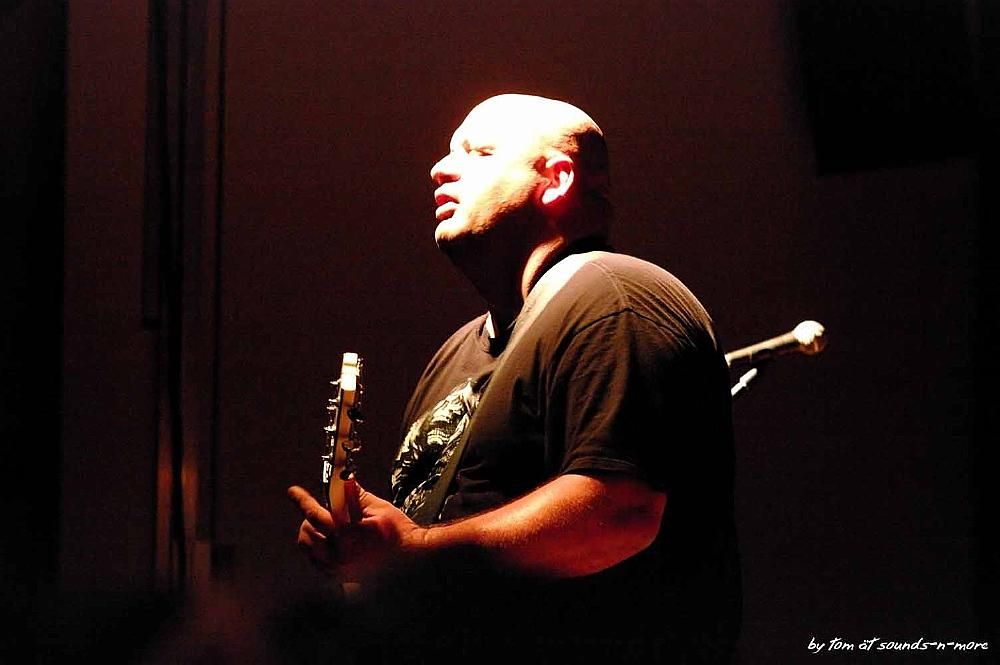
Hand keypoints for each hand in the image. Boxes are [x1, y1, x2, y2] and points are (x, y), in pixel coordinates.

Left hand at [287, 479, 427, 582]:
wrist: (410, 559)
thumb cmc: (397, 533)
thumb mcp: (378, 508)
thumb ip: (354, 494)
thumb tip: (341, 479)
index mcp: (349, 534)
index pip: (316, 514)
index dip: (303, 500)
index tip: (293, 492)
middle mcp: (340, 554)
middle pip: (307, 530)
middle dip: (310, 516)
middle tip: (323, 509)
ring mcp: (337, 568)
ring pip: (307, 546)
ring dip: (311, 531)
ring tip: (326, 526)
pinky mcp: (338, 576)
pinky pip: (314, 560)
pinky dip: (316, 547)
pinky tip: (329, 541)